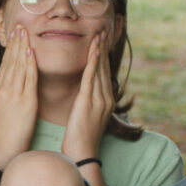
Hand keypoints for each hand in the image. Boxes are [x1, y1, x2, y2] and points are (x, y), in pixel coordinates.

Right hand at [0, 25, 37, 167]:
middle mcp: (4, 89)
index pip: (4, 64)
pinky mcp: (25, 101)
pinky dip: (30, 63)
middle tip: (19, 25)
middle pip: (11, 60)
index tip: (13, 35)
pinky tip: (32, 51)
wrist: (1, 150)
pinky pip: (29, 78)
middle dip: (16, 42)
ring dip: (23, 46)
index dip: (10, 48)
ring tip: (25, 31)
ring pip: (19, 65)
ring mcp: (14, 94)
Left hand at [62, 30, 114, 162]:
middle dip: (103, 50)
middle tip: (102, 32)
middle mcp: (105, 98)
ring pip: (99, 70)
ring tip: (98, 36)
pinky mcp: (88, 103)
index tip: (101, 42)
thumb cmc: (80, 137)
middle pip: (105, 69)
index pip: (104, 73)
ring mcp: (99, 100)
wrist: (82, 153)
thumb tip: (82, 92)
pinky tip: (93, 51)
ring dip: (99, 51)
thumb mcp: (86, 116)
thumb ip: (86, 101)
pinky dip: (93, 63)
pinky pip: (91, 78)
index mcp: (105, 101)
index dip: (103, 57)